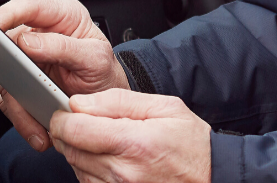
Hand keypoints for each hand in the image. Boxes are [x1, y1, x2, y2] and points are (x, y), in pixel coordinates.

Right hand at [0, 0, 127, 150]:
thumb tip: (29, 41)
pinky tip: (36, 130)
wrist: (107, 102)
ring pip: (3, 76)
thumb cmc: (104, 71)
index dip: (5, 14)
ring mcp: (27, 57)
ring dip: (15, 105)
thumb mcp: (95, 59)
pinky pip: (11, 97)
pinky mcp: (22, 81)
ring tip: (34, 127)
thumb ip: (64, 47)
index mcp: (60, 15)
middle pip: (1, 40)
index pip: (26, 6)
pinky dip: (20, 117)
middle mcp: (39, 33)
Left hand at [50, 90, 210, 182]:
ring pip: (75, 168)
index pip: (75, 129)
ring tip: (101, 140)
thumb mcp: (165, 108)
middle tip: (81, 121)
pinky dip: (90, 169)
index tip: (67, 110)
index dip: (63, 116)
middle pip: (70, 149)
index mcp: (134, 143)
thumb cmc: (192, 145)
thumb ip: (118, 101)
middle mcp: (123, 172)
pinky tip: (108, 159)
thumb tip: (79, 102)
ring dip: (79, 151)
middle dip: (67, 132)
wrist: (213, 178)